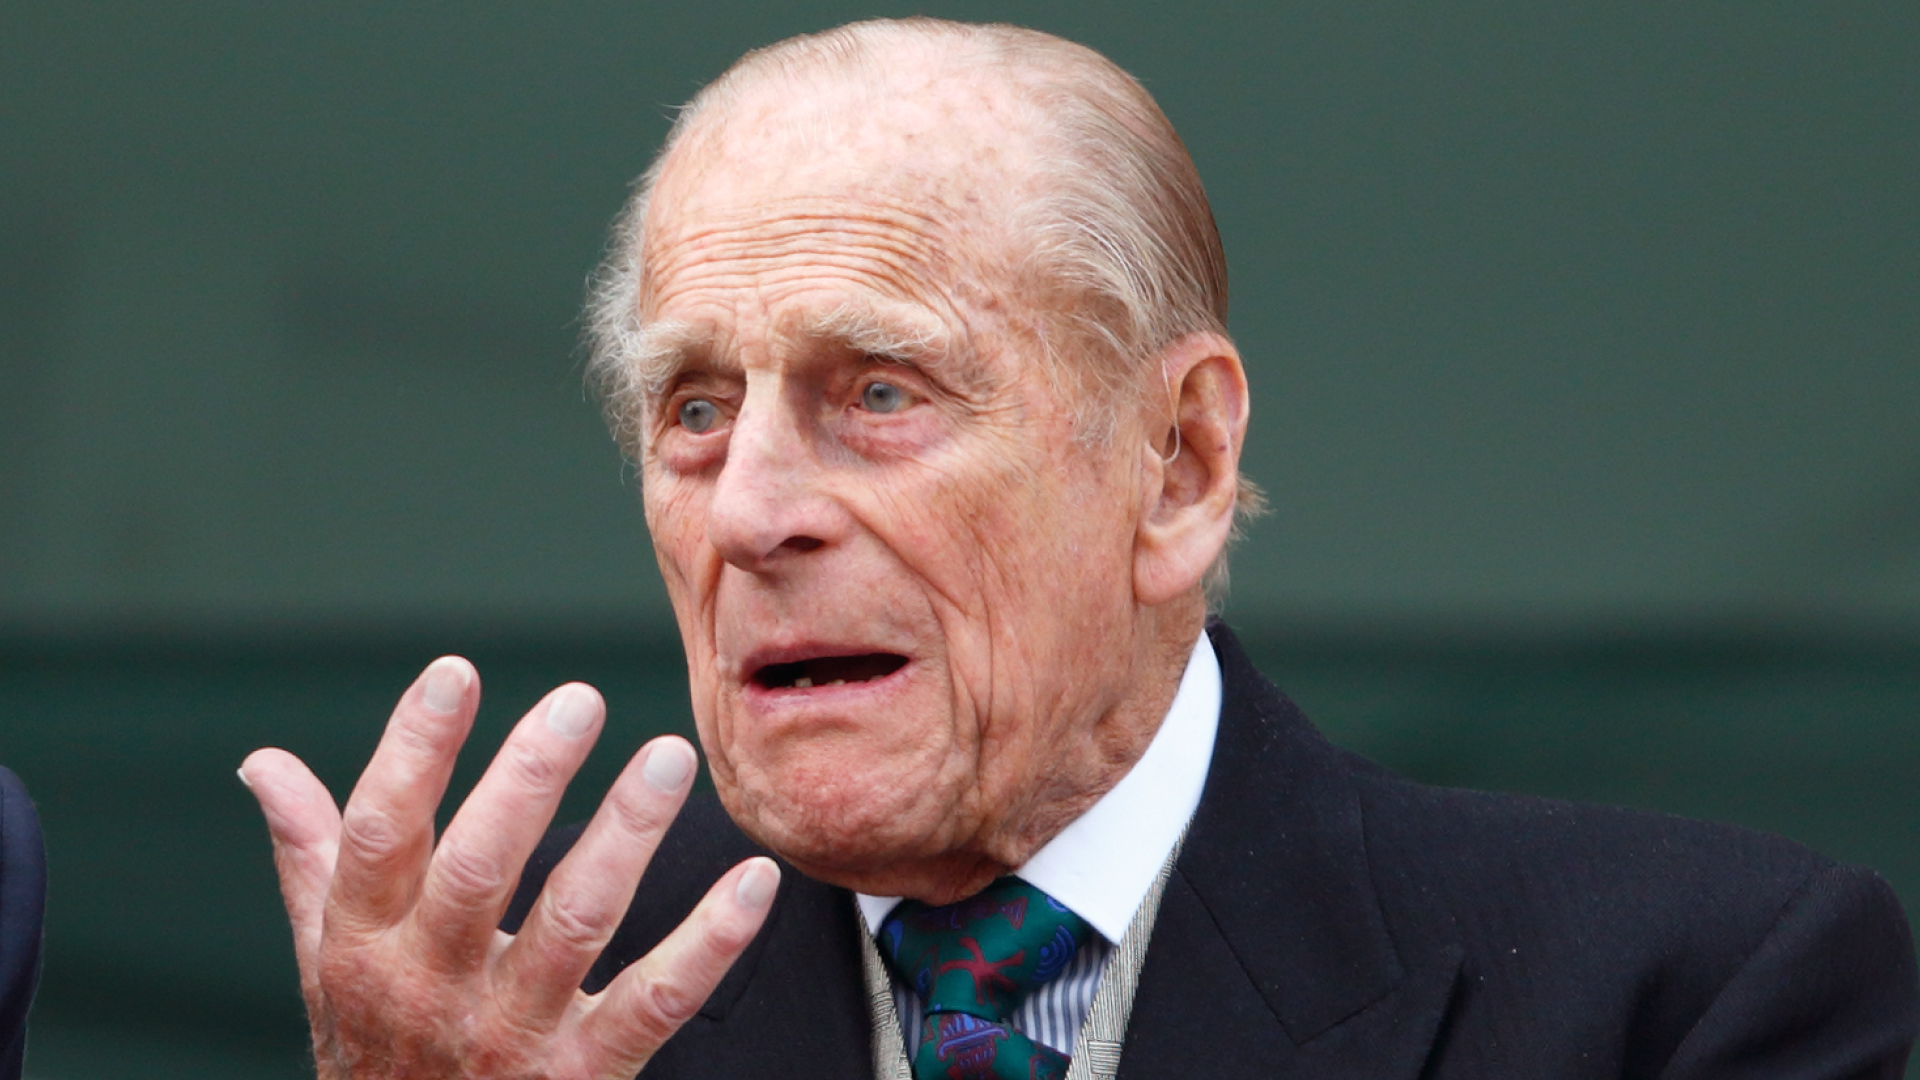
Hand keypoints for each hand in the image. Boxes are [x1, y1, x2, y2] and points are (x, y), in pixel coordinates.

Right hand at [240, 656, 778, 1079]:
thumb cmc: (377, 1052)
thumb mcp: (328, 961)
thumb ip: (312, 857)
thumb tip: (263, 764)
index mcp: (363, 945)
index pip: (380, 835)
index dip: (413, 752)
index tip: (455, 672)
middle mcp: (431, 986)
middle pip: (477, 870)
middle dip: (527, 780)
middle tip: (579, 699)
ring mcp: (511, 1035)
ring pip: (573, 924)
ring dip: (623, 836)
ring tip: (668, 757)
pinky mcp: (584, 1076)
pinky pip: (654, 1003)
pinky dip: (710, 942)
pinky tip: (752, 880)